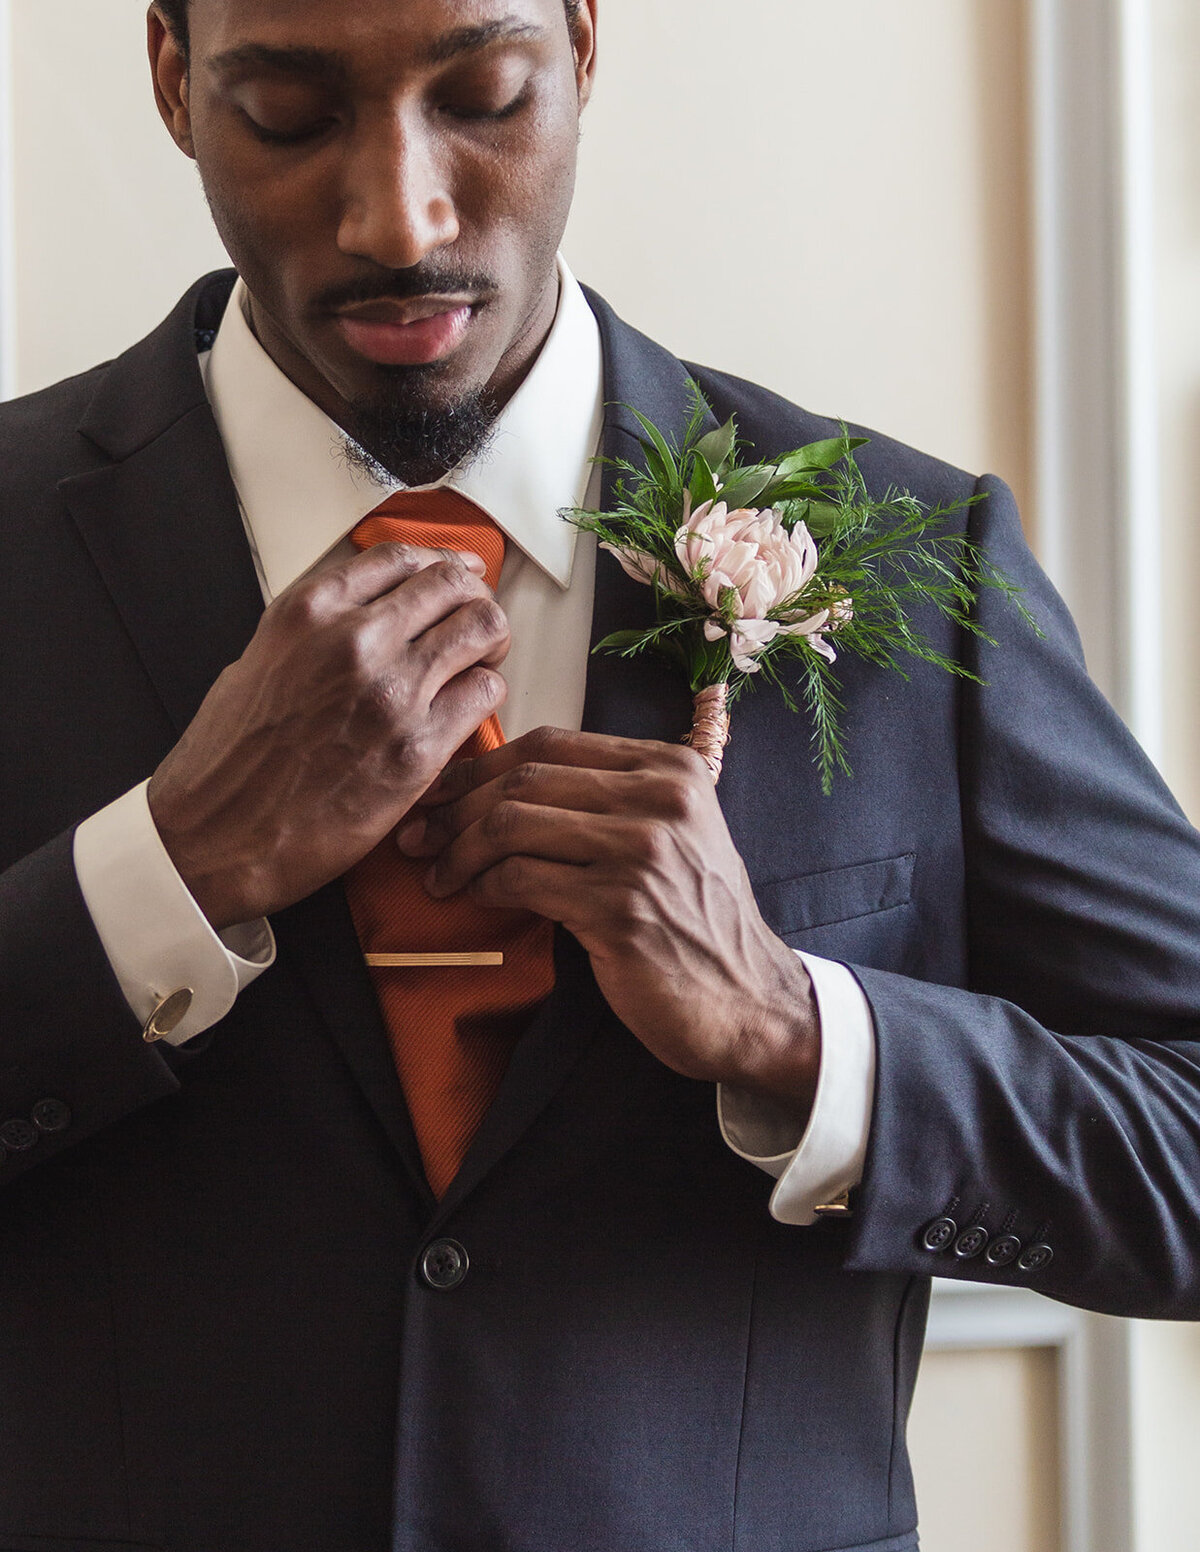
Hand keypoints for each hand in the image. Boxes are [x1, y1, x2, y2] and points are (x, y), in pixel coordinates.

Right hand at [148, 543, 509, 929]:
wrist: (218, 836)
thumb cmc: (229, 764)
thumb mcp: (258, 662)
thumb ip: (316, 630)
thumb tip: (368, 616)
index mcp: (307, 613)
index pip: (399, 558)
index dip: (439, 562)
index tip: (455, 573)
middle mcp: (354, 641)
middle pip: (451, 585)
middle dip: (471, 599)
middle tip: (473, 623)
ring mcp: (391, 692)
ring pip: (481, 628)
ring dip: (489, 641)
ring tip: (480, 661)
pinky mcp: (419, 748)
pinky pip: (485, 693)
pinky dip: (485, 695)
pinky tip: (466, 709)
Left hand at [396, 727, 819, 1110]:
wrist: (747, 999)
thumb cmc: (694, 920)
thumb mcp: (670, 835)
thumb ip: (609, 798)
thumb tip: (502, 783)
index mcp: (671, 767)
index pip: (551, 743)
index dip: (480, 764)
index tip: (438, 792)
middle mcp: (662, 799)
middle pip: (525, 779)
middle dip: (455, 807)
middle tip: (418, 837)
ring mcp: (644, 852)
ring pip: (514, 825)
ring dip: (460, 851)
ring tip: (438, 875)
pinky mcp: (622, 909)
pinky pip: (522, 880)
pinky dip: (485, 886)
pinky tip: (474, 898)